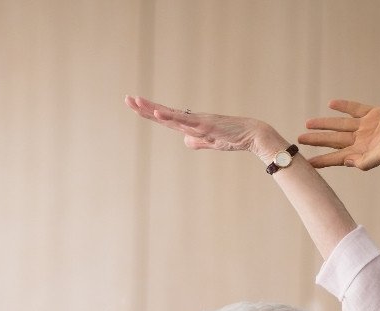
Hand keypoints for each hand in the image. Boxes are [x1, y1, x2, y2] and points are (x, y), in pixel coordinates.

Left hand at [124, 95, 285, 157]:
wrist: (252, 135)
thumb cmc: (233, 137)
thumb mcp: (210, 142)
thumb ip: (197, 141)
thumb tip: (186, 141)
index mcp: (191, 124)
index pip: (165, 118)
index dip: (149, 112)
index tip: (134, 105)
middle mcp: (191, 120)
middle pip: (163, 113)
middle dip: (144, 107)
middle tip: (127, 99)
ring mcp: (198, 121)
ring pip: (171, 115)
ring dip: (153, 109)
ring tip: (137, 102)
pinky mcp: (206, 125)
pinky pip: (185, 121)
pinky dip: (171, 116)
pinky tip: (158, 113)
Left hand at [299, 99, 379, 169]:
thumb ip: (367, 161)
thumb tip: (348, 163)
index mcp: (362, 152)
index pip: (336, 157)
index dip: (321, 160)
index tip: (305, 162)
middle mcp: (361, 141)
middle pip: (333, 140)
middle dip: (317, 140)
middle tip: (298, 140)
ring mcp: (366, 127)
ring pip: (340, 125)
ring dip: (325, 124)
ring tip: (308, 123)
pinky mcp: (374, 114)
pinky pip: (355, 110)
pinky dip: (344, 107)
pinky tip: (331, 104)